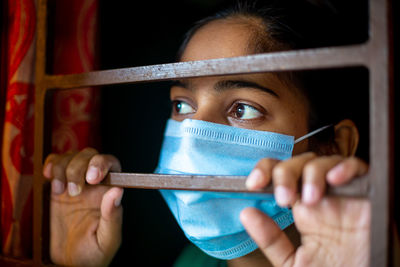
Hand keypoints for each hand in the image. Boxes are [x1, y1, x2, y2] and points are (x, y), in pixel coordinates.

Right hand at [43, 148, 122, 266]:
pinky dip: (52, 165)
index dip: (102, 164)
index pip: (111, 164)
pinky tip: (50, 179)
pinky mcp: (58, 186)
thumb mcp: (107, 240)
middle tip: (73, 191)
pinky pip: (55, 163)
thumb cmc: (93, 253)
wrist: (69, 263)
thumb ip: (113, 217)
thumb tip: (117, 191)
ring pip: (72, 156)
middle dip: (78, 167)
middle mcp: (94, 184)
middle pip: (90, 155)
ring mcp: (75, 182)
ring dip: (64, 168)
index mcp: (109, 192)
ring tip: (60, 191)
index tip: (92, 178)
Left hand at [240, 152, 369, 265]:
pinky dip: (346, 167)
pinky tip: (335, 178)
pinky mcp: (367, 195)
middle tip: (283, 198)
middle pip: (298, 163)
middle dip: (285, 173)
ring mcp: (342, 194)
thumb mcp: (293, 261)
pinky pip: (358, 168)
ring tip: (311, 198)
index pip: (279, 175)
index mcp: (300, 208)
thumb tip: (246, 214)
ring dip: (312, 173)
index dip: (265, 171)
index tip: (253, 184)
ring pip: (323, 161)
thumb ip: (270, 240)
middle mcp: (319, 196)